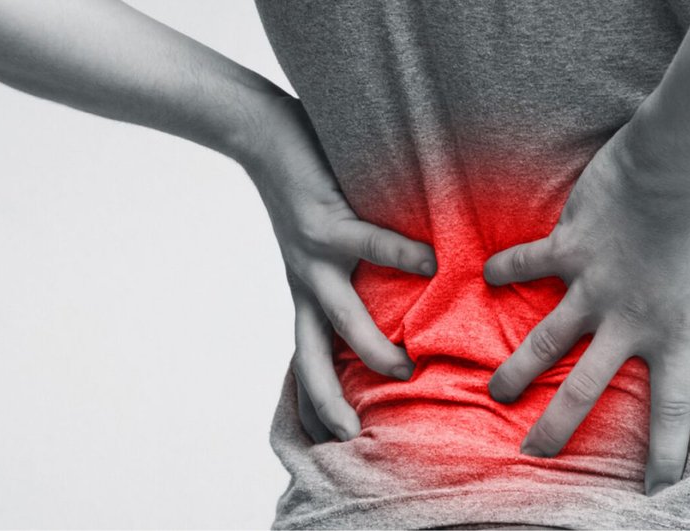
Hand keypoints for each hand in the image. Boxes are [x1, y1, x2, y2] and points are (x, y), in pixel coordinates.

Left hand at [237, 97, 435, 441]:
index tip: (333, 449)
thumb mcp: (321, 245)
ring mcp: (312, 256)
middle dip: (329, 402)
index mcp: (305, 294)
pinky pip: (367, 242)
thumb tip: (404, 296)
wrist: (259, 136)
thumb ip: (355, 274)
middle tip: (355, 439)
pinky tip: (430, 263)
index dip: (314, 407)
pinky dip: (399, 254)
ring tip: (404, 370)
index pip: (307, 364)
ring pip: (340, 315)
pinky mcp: (323, 220)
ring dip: (369, 347)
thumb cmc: (302, 187)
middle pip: (311, 358)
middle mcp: (305, 283)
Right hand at [482, 139, 689, 493]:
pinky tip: (485, 277)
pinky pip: (528, 263)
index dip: (665, 454)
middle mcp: (626, 321)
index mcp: (674, 332)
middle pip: (584, 391)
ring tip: (498, 392)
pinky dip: (507, 269)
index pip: (671, 410)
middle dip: (557, 428)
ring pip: (543, 342)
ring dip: (516, 369)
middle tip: (536, 454)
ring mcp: (590, 287)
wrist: (680, 165)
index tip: (656, 489)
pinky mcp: (567, 248)